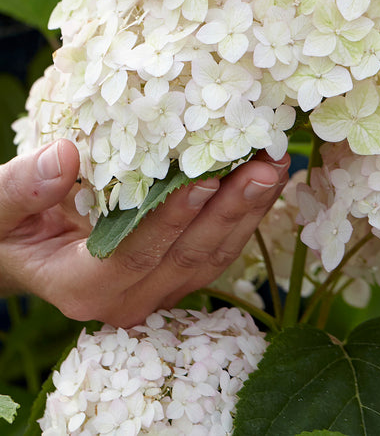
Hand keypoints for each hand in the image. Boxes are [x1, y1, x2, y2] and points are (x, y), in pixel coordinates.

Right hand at [0, 143, 288, 325]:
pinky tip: (266, 178)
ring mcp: (156, 290)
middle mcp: (126, 299)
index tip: (206, 179)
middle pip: (188, 258)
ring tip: (277, 164)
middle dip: (231, 210)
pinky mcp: (175, 273)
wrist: (23, 247)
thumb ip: (21, 189)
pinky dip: (244, 214)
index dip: (171, 219)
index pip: (135, 254)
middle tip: (265, 166)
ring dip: (249, 211)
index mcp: (82, 286)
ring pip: (213, 257)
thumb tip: (65, 156)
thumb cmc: (10, 227)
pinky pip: (217, 249)